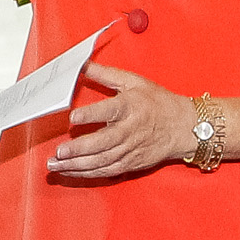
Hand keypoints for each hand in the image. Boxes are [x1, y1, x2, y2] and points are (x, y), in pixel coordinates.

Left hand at [51, 58, 193, 180]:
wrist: (183, 127)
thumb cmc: (158, 103)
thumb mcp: (134, 82)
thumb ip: (106, 74)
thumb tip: (83, 65)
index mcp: (130, 107)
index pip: (109, 111)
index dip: (91, 115)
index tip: (73, 117)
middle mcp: (129, 130)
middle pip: (103, 142)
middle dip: (79, 149)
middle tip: (59, 151)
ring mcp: (130, 150)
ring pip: (101, 161)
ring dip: (76, 165)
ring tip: (55, 164)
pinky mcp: (130, 163)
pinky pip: (105, 171)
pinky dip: (86, 173)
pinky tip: (69, 171)